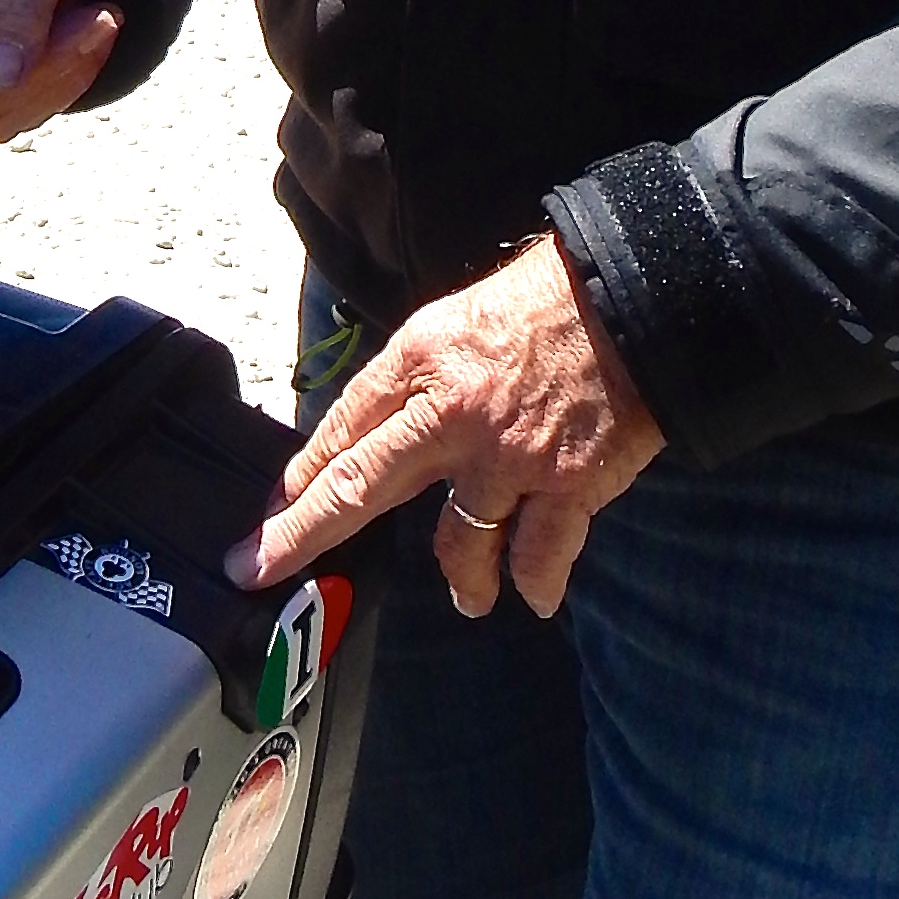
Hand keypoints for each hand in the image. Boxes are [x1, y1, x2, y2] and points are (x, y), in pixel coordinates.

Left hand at [233, 233, 661, 621]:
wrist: (638, 299)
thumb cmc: (549, 301)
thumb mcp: (457, 319)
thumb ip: (414, 379)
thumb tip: (374, 433)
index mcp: (420, 360)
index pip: (342, 428)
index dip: (299, 479)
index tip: (268, 517)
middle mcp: (452, 414)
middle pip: (360, 487)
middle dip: (301, 535)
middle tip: (259, 568)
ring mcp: (509, 458)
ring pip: (456, 543)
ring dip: (460, 581)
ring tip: (467, 599)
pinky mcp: (567, 486)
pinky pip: (539, 556)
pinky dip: (535, 584)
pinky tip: (533, 598)